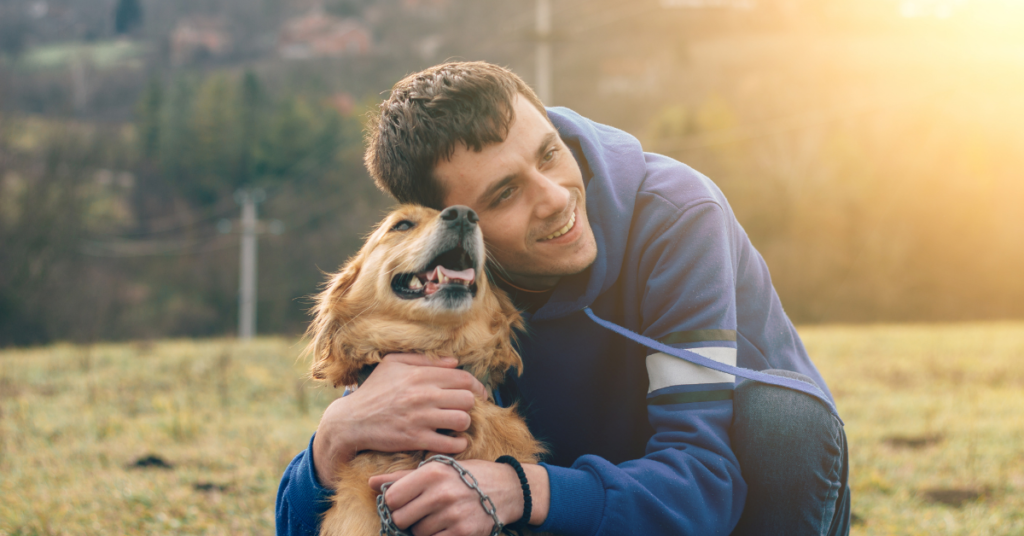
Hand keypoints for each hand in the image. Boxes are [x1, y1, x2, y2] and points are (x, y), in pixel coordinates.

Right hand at [312, 353, 487, 486]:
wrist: (351, 421)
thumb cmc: (373, 390)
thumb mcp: (392, 364)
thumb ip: (424, 360)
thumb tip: (454, 361)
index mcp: (420, 375)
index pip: (464, 378)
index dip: (477, 387)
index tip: (479, 394)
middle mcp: (423, 395)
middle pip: (468, 399)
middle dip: (469, 405)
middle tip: (463, 409)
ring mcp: (420, 418)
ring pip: (462, 420)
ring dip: (464, 424)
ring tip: (456, 425)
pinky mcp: (415, 439)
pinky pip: (449, 443)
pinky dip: (458, 444)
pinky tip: (454, 441)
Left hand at [369, 460, 549, 535]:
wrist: (506, 488)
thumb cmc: (466, 476)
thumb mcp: (437, 468)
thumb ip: (402, 477)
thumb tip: (371, 483)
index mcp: (432, 473)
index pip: (392, 497)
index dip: (396, 502)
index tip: (406, 500)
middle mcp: (441, 493)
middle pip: (400, 518)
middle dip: (407, 517)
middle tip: (422, 510)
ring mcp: (452, 515)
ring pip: (417, 533)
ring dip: (424, 528)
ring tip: (440, 515)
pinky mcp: (463, 533)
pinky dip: (437, 535)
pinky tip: (447, 525)